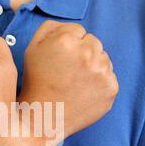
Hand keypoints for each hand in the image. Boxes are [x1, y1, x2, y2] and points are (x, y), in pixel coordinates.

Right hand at [21, 20, 118, 138]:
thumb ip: (52, 28)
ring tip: (75, 82)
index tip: (59, 60)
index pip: (78, 31)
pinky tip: (83, 91)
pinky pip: (110, 76)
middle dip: (82, 53)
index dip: (67, 45)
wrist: (43, 118)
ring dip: (93, 66)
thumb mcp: (33, 48)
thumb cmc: (36, 82)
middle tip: (67, 72)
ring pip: (103, 58)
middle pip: (93, 42)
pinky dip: (99, 83)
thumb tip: (72, 27)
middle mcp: (87, 53)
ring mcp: (102, 72)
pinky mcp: (111, 89)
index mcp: (66, 40)